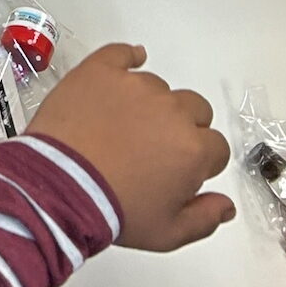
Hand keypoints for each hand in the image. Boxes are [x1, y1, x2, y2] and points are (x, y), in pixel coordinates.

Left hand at [29, 44, 234, 252]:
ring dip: (150, 104)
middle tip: (151, 148)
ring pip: (159, 88)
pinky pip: (123, 54)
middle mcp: (172, 110)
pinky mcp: (102, 71)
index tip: (177, 171)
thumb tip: (226, 206)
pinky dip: (128, 58)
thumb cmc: (114, 210)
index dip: (199, 161)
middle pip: (195, 110)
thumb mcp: (166, 232)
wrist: (59, 188)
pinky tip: (129, 63)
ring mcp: (136, 86)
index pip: (215, 148)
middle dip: (181, 128)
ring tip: (120, 128)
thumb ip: (204, 219)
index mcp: (194, 149)